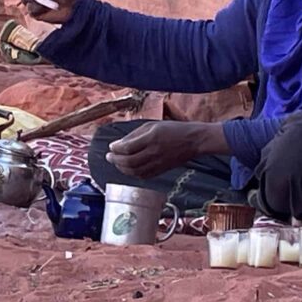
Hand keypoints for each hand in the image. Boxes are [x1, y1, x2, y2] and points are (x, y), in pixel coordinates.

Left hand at [106, 121, 224, 179]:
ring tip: (116, 162)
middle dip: (115, 160)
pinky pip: (143, 176)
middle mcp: (154, 152)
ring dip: (122, 168)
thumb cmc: (172, 129)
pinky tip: (128, 168)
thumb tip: (118, 144)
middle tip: (109, 156)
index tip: (110, 147)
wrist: (193, 140)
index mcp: (152, 138)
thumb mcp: (152, 125)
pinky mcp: (161, 171)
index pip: (128, 148)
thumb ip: (134, 135)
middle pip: (129, 162)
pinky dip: (132, 174)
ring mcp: (158, 163)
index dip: (116, 149)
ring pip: (135, 171)